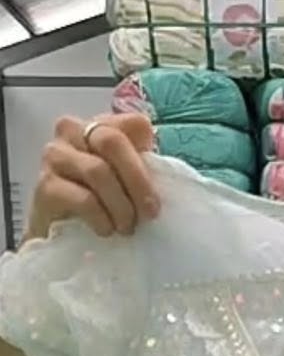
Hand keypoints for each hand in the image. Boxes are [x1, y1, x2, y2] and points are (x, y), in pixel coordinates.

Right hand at [27, 113, 159, 243]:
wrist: (60, 231)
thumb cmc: (99, 203)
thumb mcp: (126, 181)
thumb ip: (142, 168)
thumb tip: (166, 176)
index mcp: (100, 125)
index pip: (134, 124)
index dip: (148, 161)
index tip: (157, 197)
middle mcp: (72, 131)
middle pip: (112, 142)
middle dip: (137, 181)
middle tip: (149, 213)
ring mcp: (55, 156)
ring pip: (97, 171)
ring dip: (120, 205)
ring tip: (127, 228)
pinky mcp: (45, 185)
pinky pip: (81, 198)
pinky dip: (100, 217)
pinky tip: (106, 230)